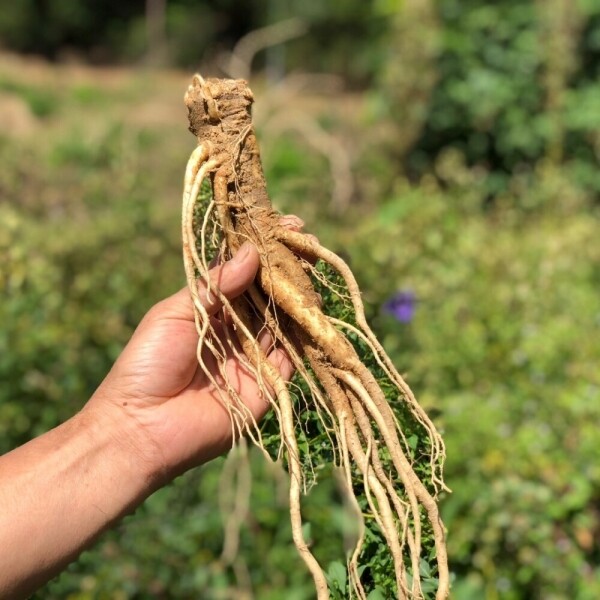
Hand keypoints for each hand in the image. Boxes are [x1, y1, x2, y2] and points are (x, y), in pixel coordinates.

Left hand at [87, 241, 293, 482]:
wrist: (143, 427)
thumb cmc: (148, 364)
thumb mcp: (176, 314)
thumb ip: (215, 286)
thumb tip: (251, 251)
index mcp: (211, 309)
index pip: (243, 272)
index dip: (262, 249)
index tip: (283, 225)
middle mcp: (237, 329)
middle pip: (268, 293)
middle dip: (287, 267)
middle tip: (304, 241)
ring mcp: (254, 355)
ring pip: (284, 319)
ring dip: (299, 294)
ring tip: (312, 266)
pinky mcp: (269, 382)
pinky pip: (293, 354)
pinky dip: (305, 332)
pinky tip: (313, 306)